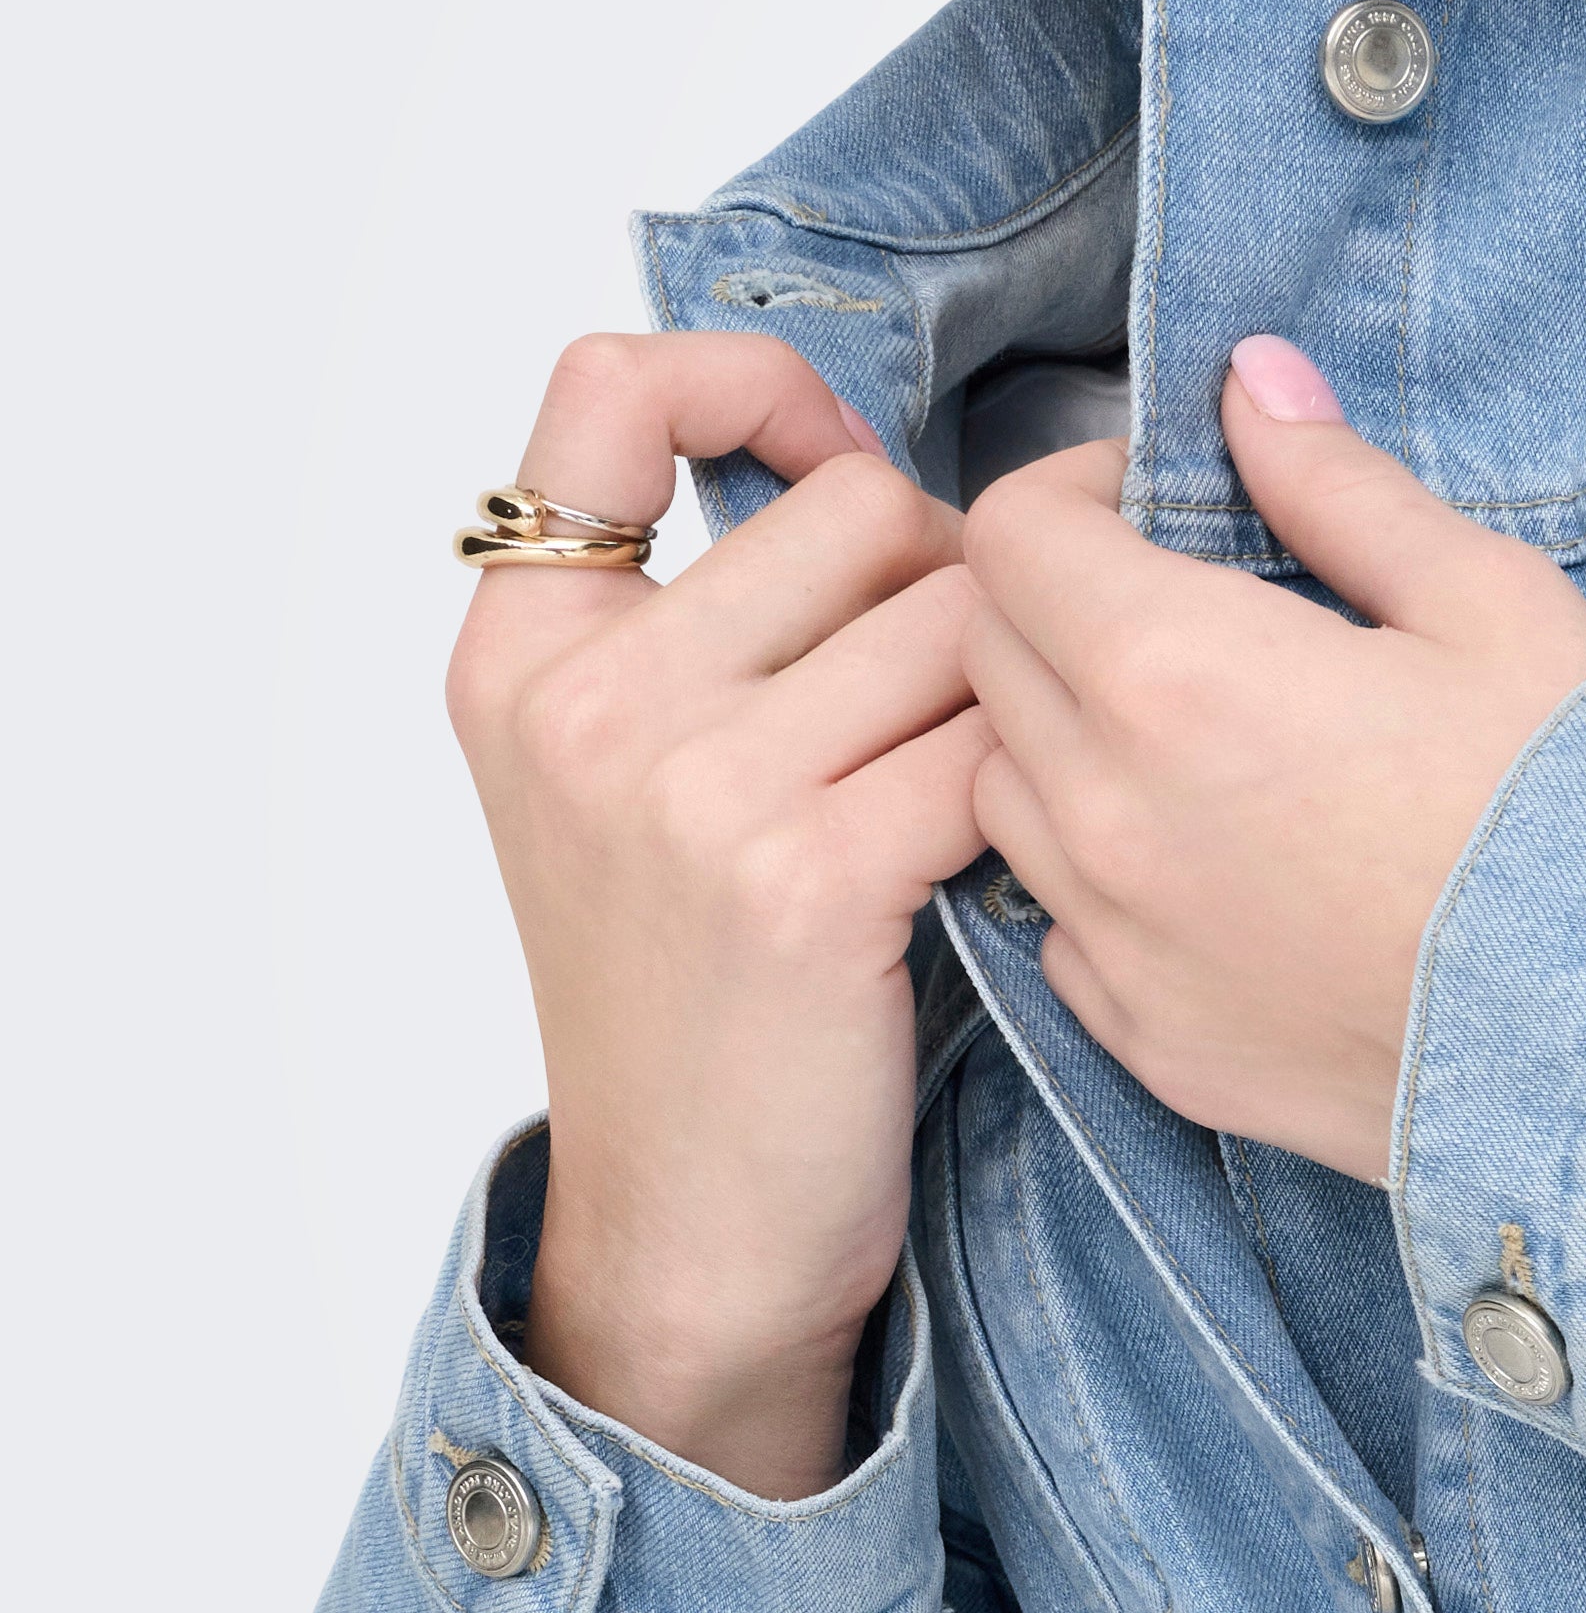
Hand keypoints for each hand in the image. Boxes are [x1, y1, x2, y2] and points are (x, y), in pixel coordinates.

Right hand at [445, 334, 987, 1496]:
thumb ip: (712, 615)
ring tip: (982, 784)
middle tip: (956, 696)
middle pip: (866, 507)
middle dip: (957, 580)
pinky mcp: (807, 880)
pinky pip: (995, 747)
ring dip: (1015, 691)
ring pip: (958, 620)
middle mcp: (590, 699)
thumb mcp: (629, 778)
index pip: (610, 386)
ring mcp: (690, 787)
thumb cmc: (699, 995)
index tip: (829, 452)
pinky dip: (1033, 790)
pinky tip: (1009, 855)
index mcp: (525, 648)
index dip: (755, 382)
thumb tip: (880, 458)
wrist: (691, 1229)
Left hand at [960, 337, 1585, 1182]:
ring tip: (1196, 743)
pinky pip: (1062, 930)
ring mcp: (1118, 941)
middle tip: (1184, 607)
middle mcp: (1106, 810)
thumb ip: (1339, 485)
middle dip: (1061, 604)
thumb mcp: (1490, 600)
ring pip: (1003, 796)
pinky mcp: (1149, 1043)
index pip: (1014, 536)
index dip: (1077, 491)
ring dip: (1064, 743)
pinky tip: (1218, 871)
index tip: (1159, 502)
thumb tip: (1250, 380)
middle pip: (987, 657)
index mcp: (1174, 669)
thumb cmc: (1583, 802)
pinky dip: (1104, 881)